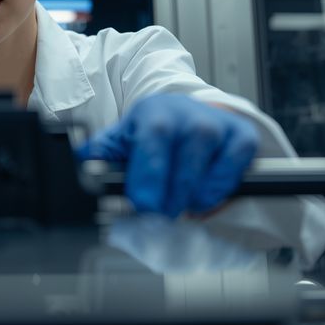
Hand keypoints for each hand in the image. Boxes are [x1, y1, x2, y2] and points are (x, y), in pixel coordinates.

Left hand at [75, 93, 258, 217]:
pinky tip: (201, 192)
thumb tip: (80, 166)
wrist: (188, 113)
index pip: (154, 142)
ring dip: (190, 199)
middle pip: (184, 167)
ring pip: (207, 178)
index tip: (143, 205)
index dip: (149, 178)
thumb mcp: (123, 138)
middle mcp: (190, 116)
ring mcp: (219, 127)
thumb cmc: (153, 132)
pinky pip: (231, 178)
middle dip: (168, 200)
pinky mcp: (243, 139)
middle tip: (158, 212)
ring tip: (177, 200)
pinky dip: (216, 193)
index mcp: (154, 113)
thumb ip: (101, 154)